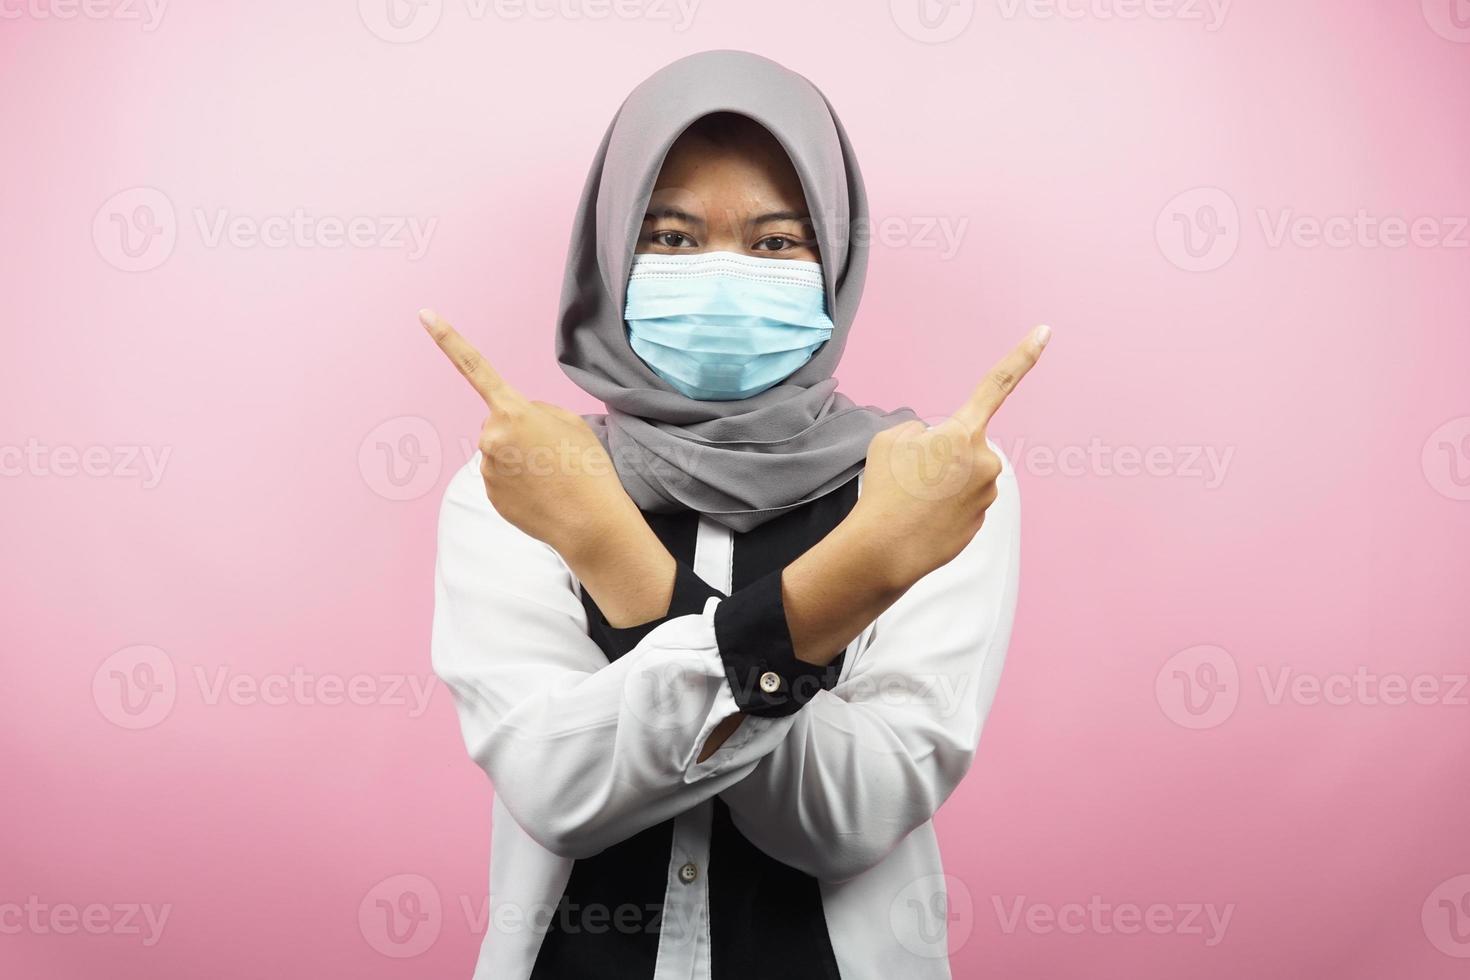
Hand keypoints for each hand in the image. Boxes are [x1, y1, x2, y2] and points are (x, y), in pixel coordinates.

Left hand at [419, 308, 645, 566]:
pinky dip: (519, 482)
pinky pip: (501, 477)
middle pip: (499, 421)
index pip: (475, 367)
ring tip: (551, 474)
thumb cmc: (588, 467)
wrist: (591, 523)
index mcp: (513, 411)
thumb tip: (515, 422)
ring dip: (521, 457)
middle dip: (520, 429)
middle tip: (552, 450)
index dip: (448, 338)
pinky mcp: (490, 495)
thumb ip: (536, 411)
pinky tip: (542, 493)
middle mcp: (491, 437)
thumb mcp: (570, 422)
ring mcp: (487, 469)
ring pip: (500, 451)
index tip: (424, 314)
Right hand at [854, 324, 1049, 586]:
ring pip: (962, 475)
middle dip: (941, 454)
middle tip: (910, 476)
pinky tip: (921, 519)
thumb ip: (921, 431)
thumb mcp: (890, 440)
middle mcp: (986, 461)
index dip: (1024, 355)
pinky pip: (961, 503)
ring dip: (940, 482)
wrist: (884, 551)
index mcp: (964, 432)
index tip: (1045, 331)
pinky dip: (941, 507)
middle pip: (962, 444)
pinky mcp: (980, 522)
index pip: (998, 383)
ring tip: (912, 499)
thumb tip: (936, 445)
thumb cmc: (886, 491)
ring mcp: (986, 495)